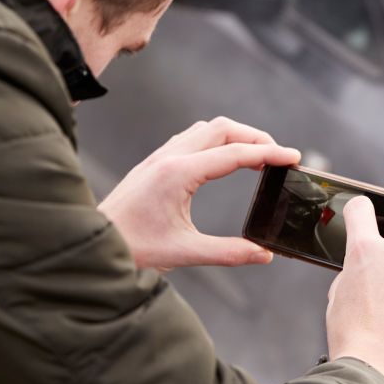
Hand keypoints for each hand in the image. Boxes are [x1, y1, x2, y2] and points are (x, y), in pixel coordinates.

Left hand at [98, 116, 299, 270]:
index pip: (234, 154)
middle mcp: (169, 158)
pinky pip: (191, 138)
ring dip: (235, 136)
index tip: (294, 157)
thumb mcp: (184, 253)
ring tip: (256, 156)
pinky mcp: (154, 163)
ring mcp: (159, 157)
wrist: (89, 243)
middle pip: (222, 128)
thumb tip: (264, 255)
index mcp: (178, 174)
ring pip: (206, 129)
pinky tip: (223, 160)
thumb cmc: (131, 248)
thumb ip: (228, 252)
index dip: (269, 153)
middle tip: (278, 157)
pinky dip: (216, 141)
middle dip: (256, 137)